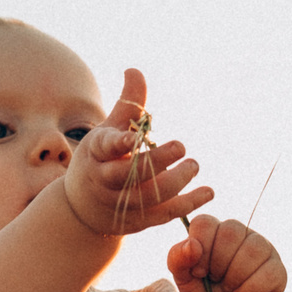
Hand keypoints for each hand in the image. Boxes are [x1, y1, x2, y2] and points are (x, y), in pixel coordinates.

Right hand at [64, 68, 213, 235]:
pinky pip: (164, 214)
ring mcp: (120, 204)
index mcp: (96, 154)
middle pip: (128, 175)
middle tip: (182, 147)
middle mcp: (105, 180)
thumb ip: (127, 104)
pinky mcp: (136, 222)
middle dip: (156, 161)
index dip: (120, 142)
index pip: (106, 147)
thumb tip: (135, 70)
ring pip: (148, 196)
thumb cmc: (101, 159)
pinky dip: (188, 204)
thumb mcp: (108, 131)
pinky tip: (208, 191)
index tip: (135, 136)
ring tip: (194, 165)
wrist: (83, 208)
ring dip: (176, 181)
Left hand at [167, 215, 287, 291]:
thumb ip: (178, 260)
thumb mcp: (184, 281)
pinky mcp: (277, 269)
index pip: (206, 222)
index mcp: (213, 231)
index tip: (198, 271)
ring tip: (228, 289)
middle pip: (230, 232)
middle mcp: (239, 233)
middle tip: (215, 280)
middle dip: (218, 264)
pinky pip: (268, 272)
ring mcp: (262, 248)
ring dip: (235, 277)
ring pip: (252, 250)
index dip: (200, 247)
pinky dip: (250, 289)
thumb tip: (191, 245)